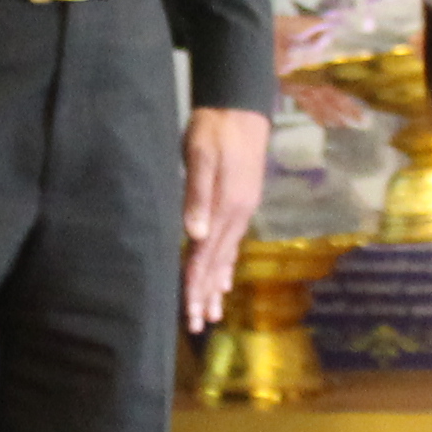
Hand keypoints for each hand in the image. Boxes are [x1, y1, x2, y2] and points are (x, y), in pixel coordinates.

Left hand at [181, 106, 272, 331]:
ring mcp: (241, 210)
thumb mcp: (201, 155)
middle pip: (217, 264)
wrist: (239, 105)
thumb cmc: (214, 128)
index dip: (195, 286)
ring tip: (212, 313)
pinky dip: (226, 265)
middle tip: (198, 325)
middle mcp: (236, 215)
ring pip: (225, 257)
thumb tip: (194, 234)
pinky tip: (225, 278)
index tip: (190, 314)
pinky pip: (232, 243)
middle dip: (206, 295)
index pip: (205, 257)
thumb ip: (197, 194)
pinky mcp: (241, 203)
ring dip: (217, 286)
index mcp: (225, 208)